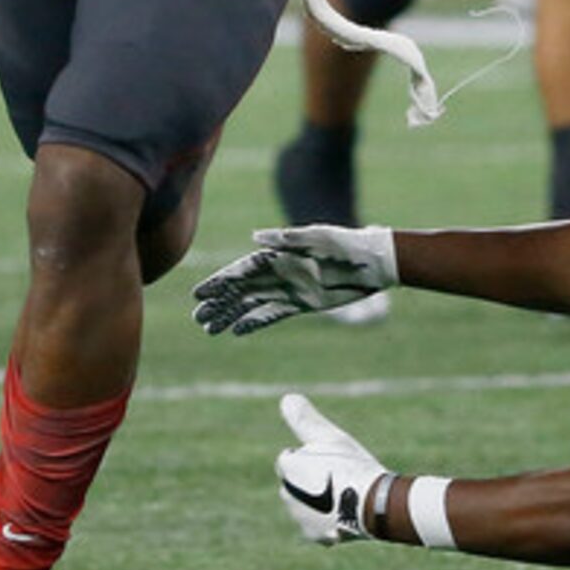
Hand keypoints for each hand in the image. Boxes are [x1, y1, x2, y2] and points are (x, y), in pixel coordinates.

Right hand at [193, 226, 398, 335]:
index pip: (240, 270)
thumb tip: (254, 237)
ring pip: (252, 304)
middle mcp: (279, 272)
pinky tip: (236, 332)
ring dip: (230, 315)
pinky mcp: (303, 303)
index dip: (219, 282)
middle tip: (196, 317)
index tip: (198, 293)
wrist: (373, 263)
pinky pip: (272, 314)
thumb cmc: (346, 244)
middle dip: (218, 303)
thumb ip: (287, 239)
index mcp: (278, 255)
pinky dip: (254, 322)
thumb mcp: (318, 237)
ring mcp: (289, 288)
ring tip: (209, 329)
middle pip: (241, 290)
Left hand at [275, 393, 387, 544]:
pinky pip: (319, 526)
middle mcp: (287, 496)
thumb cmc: (352, 466)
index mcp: (288, 469)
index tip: (331, 458)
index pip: (290, 457)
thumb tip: (286, 398)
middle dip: (311, 479)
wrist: (374, 504)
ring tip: (346, 495)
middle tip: (340, 476)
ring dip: (319, 501)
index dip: (311, 456)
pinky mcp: (316, 536)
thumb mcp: (330, 436)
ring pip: (307, 505)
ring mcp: (301, 519)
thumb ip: (304, 419)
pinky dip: (328, 520)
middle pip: (297, 482)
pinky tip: (346, 513)